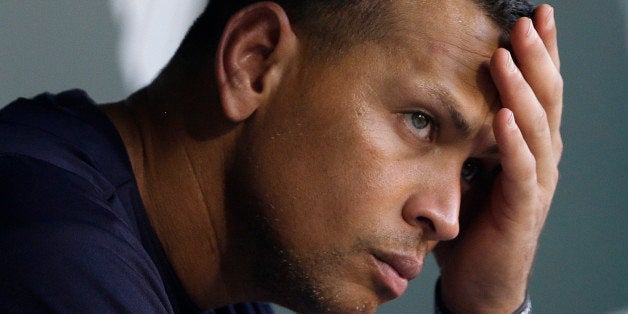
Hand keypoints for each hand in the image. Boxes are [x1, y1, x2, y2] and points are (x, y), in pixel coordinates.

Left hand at [433, 4, 562, 311]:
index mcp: (526, 145)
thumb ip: (463, 139)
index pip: (537, 91)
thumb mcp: (465, 170)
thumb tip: (436, 105)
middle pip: (545, 98)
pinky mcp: (523, 209)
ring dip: (522, 89)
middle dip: (536, 57)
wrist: (479, 280)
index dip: (538, 55)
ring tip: (508, 53)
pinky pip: (521, 170)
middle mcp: (540, 158)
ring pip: (536, 127)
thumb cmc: (472, 224)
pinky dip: (512, 142)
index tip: (531, 17)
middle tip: (526, 21)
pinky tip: (502, 115)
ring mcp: (536, 183)